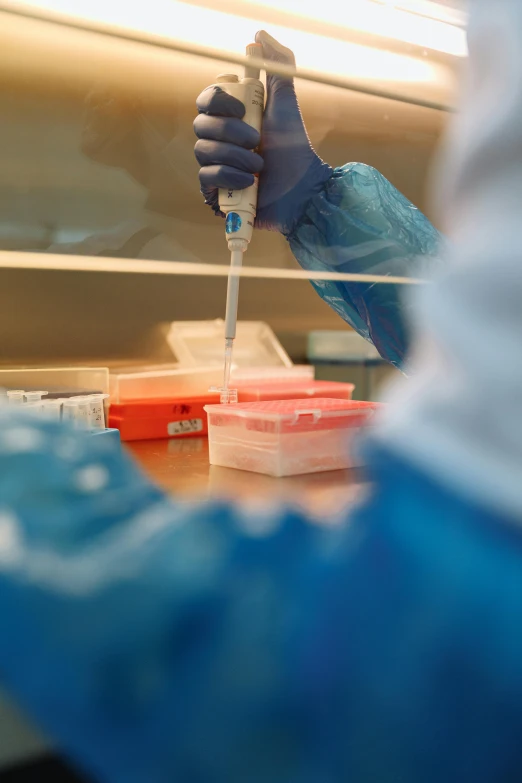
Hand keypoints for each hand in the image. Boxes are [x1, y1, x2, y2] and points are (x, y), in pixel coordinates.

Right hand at [194, 30, 332, 234]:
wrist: (302, 189)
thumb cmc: (294, 148)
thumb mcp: (286, 103)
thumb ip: (277, 67)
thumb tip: (259, 37)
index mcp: (231, 118)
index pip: (206, 100)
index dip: (218, 100)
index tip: (241, 107)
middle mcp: (219, 140)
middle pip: (200, 125)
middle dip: (229, 132)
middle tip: (256, 140)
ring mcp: (215, 166)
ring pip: (203, 151)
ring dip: (234, 156)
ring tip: (259, 165)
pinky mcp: (215, 192)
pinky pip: (206, 177)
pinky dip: (229, 176)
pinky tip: (249, 182)